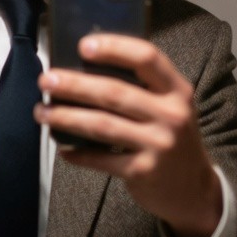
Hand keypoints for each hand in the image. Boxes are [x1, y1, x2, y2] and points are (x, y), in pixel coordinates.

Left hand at [35, 34, 222, 236]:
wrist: (195, 191)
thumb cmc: (174, 140)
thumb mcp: (171, 108)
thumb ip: (143, 89)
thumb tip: (87, 68)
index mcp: (178, 91)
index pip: (147, 58)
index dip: (114, 48)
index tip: (83, 45)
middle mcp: (171, 115)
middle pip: (114, 92)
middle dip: (74, 85)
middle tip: (46, 80)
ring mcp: (158, 144)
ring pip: (102, 125)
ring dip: (66, 117)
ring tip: (42, 112)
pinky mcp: (143, 171)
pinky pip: (102, 159)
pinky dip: (79, 154)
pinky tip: (63, 149)